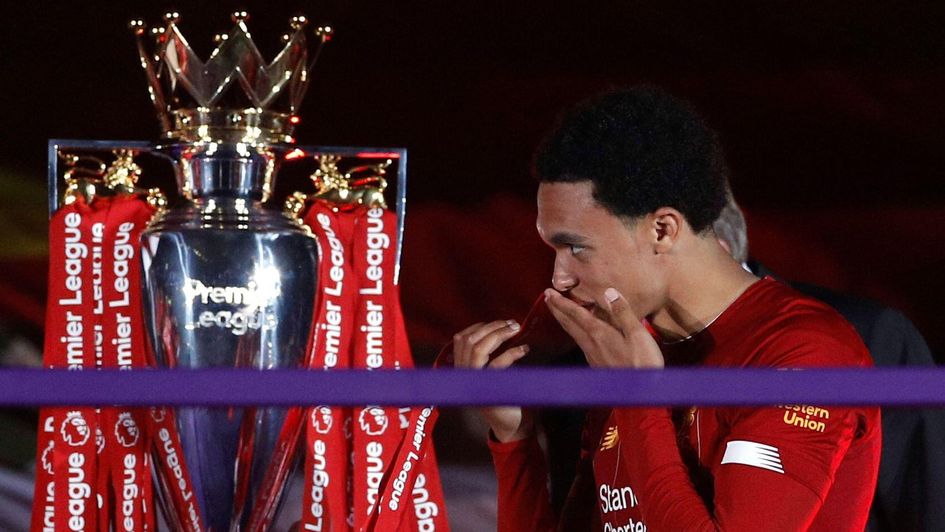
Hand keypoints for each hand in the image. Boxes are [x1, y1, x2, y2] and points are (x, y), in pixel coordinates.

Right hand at [452, 319, 533, 441]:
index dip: (478, 327)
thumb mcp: (488, 373)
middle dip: (492, 327)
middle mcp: (463, 375)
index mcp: (461, 369)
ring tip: (516, 329)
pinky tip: (524, 349)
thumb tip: (497, 328)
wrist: (508, 424)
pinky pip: (497, 364)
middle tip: (513, 324)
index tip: (497, 323)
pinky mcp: (488, 391)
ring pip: (479, 349)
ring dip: (499, 334)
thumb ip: (486, 356)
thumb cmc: (501, 394)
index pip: (460, 339)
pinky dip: (512, 353)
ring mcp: (473, 383)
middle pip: (470, 340)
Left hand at [544, 287, 663, 367]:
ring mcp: (592, 356)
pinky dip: (574, 332)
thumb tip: (609, 292)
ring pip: (573, 334)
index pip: (575, 314)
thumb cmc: (642, 362)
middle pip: (569, 324)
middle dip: (557, 310)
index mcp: (599, 333)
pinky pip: (581, 343)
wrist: (640, 393)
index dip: (561, 302)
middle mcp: (591, 344)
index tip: (548, 293)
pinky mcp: (596, 364)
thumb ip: (623, 312)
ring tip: (559, 311)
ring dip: (564, 321)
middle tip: (547, 298)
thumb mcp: (637, 333)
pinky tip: (578, 333)